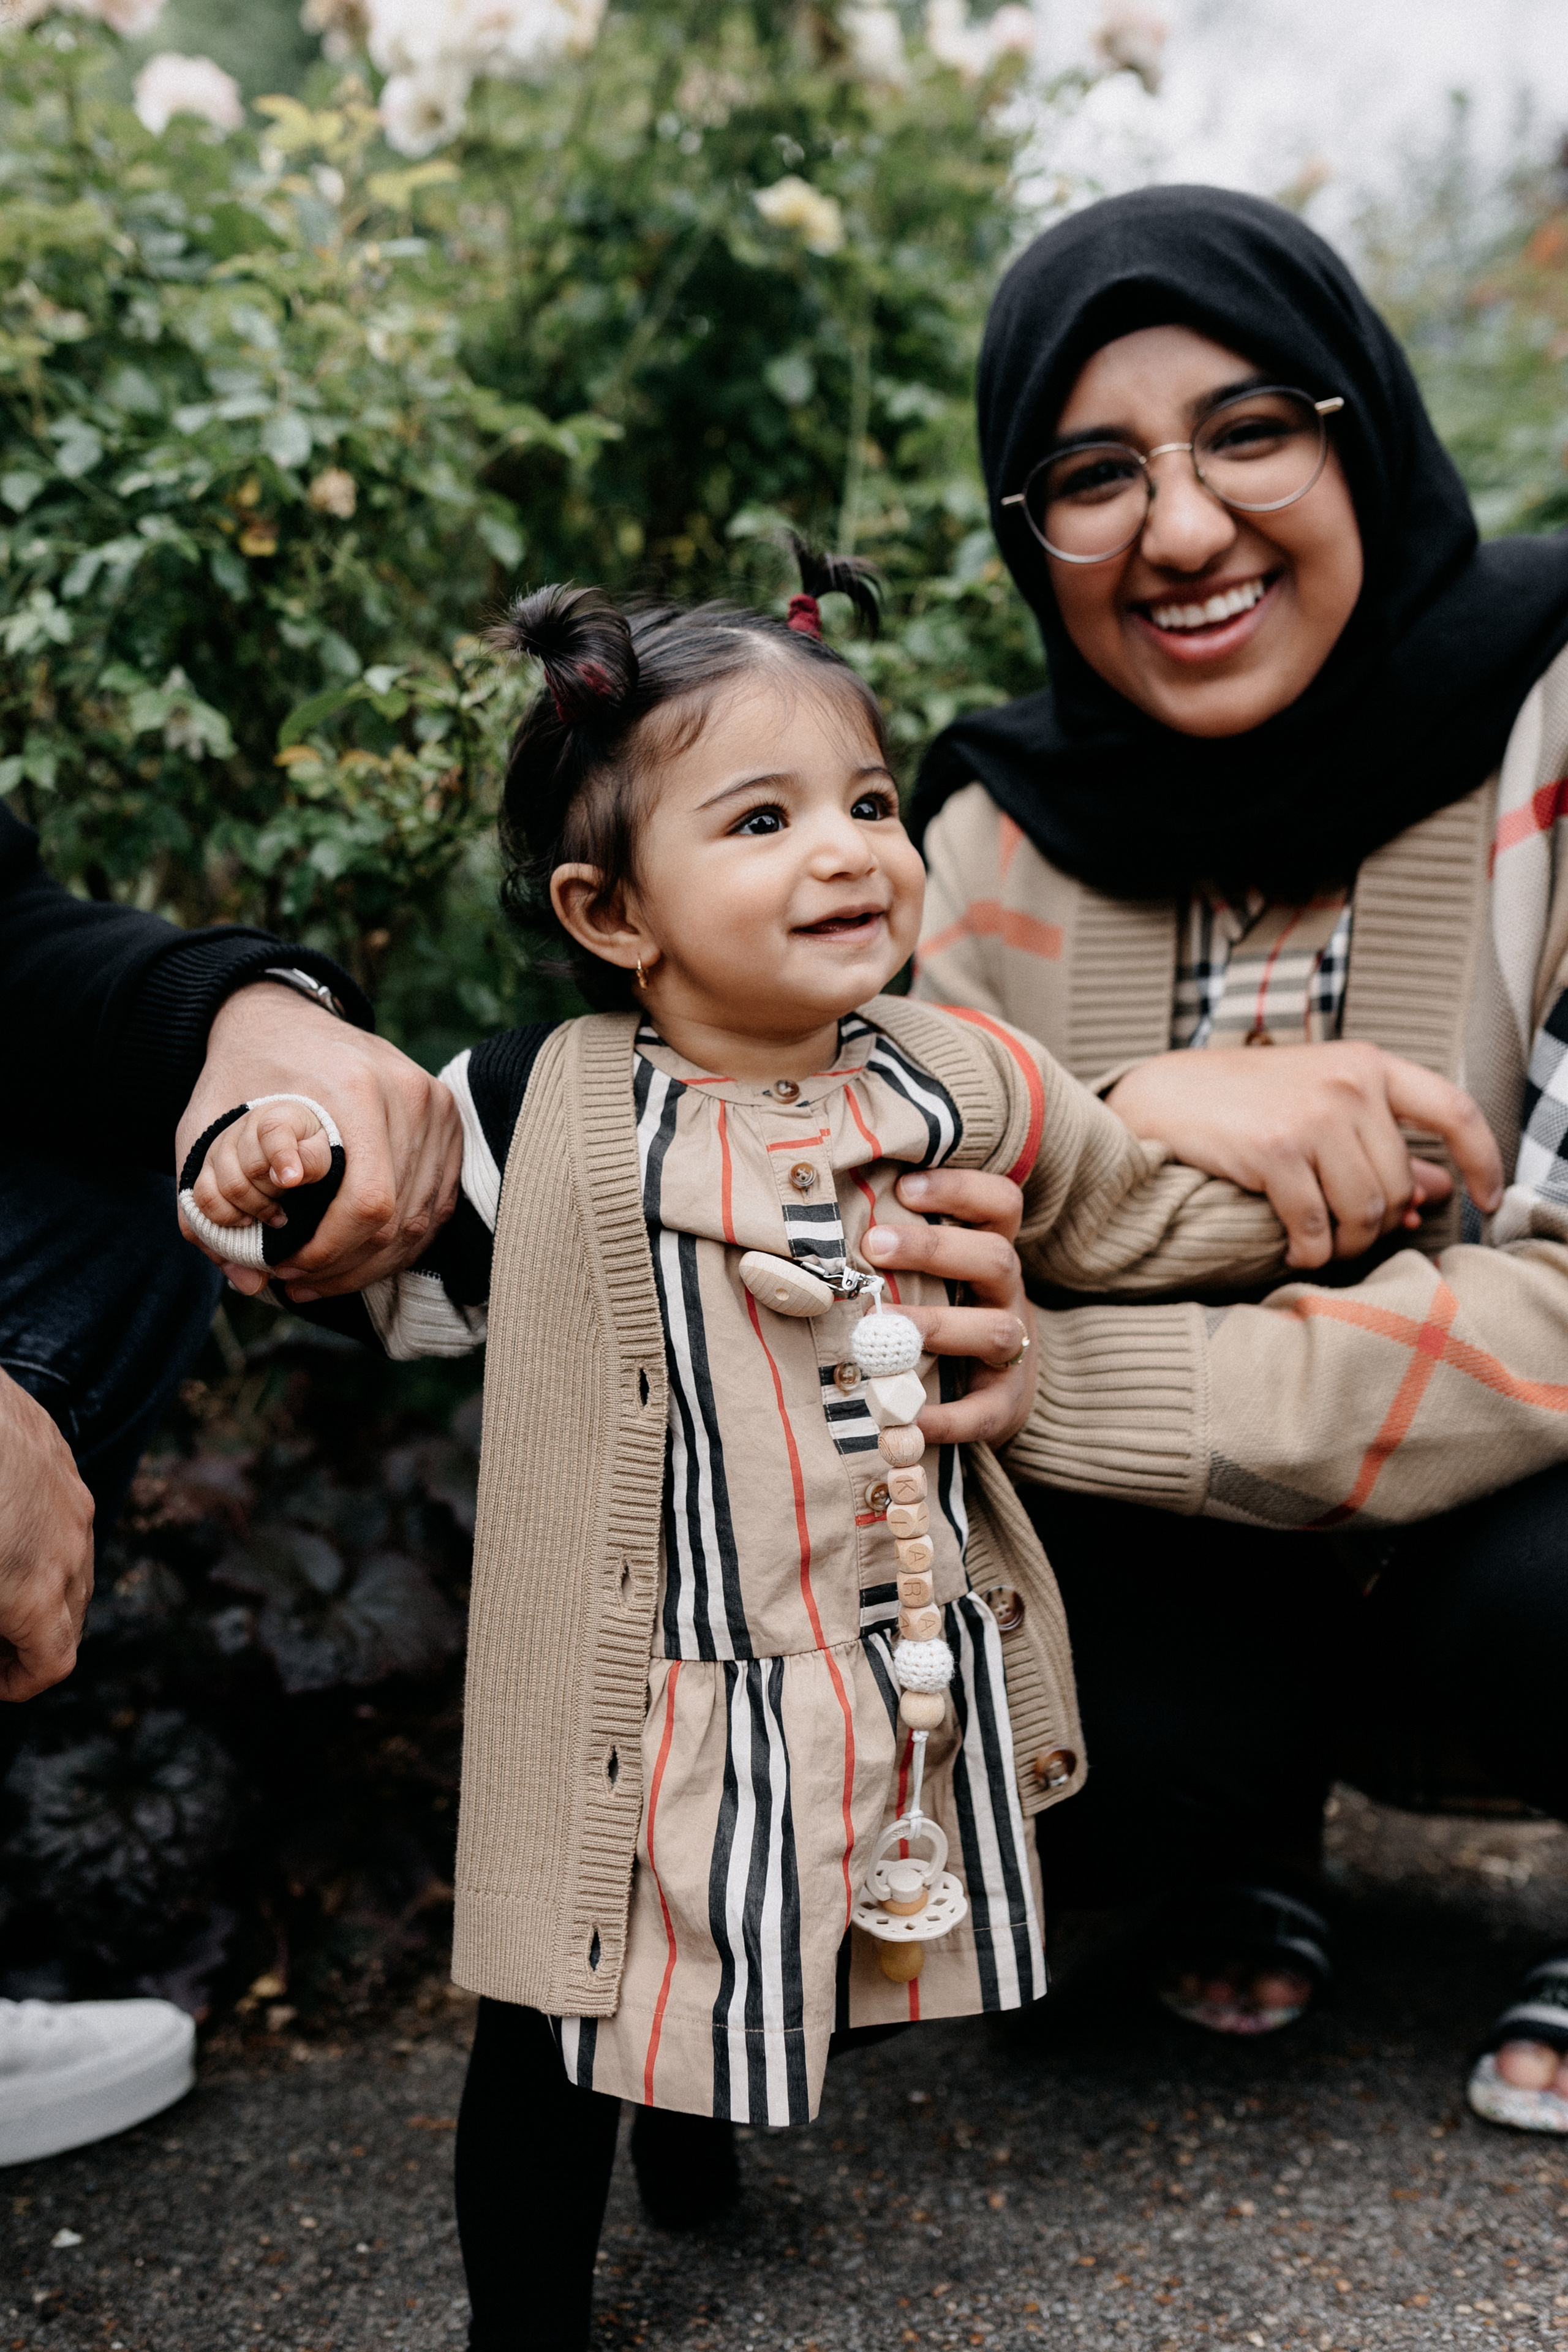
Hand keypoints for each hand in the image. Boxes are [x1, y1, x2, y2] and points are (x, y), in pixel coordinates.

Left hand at [0, 1367, 93, 1699]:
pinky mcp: (58, 1454)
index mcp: (35, 1595)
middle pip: (70, 1615)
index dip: (21, 1683)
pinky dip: (38, 1531)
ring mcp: (70, 1497)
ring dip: (41, 1581)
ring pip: (73, 1558)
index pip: (53, 1664)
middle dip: (32, 1636)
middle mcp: (69, 1549)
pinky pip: (63, 1509)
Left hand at [175, 983, 461, 1301]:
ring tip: (321, 1277)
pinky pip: (435, 1204)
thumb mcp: (207, 1127)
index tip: (287, 1268)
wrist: (280, 1016)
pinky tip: (358, 1254)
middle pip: (399, 1219)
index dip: (332, 1252)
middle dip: (347, 1266)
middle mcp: (410, 1095)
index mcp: (357, 1089)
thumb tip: (249, 1281)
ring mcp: (437, 1107)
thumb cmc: (243, 1073)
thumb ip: (210, 1208)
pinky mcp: (448, 1119)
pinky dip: (399, 1240)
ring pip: (422, 1219)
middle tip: (297, 1281)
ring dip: (373, 1261)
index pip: (369, 1203)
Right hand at [188, 1098, 332, 1231]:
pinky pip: (204, 1198)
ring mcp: (219, 1149)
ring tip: (275, 1215)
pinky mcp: (206, 1170)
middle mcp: (241, 1129)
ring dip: (254, 1209)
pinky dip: (224, 1217)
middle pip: (252, 1168)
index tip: (293, 1181)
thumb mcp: (323, 1148)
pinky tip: (247, 1221)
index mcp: (275, 1117)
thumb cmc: (308, 1148)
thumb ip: (313, 1159)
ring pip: (227, 1187)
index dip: (282, 1158)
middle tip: (289, 1202)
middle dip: (275, 1193)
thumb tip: (289, 1178)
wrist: (288, 1141)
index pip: (273, 1131)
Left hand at [862, 1170, 1033, 1449]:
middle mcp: (1009, 1295)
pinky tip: (904, 1419)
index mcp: (993, 1251)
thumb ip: (895, 1242)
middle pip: (996, 1259)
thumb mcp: (937, 1270)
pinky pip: (983, 1412)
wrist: (999, 1384)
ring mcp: (1014, 1350)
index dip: (960, 1189)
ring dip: (938, 1325)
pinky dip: (944, 1417)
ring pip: (996, 1330)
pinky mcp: (1005, 1403)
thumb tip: (816, 1213)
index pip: (1000, 1204)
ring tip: (884, 1328)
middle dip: (933, 1249)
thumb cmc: (947, 1309)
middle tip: (873, 1245)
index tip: (904, 1187)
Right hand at [1104, 1042, 1504, 1270]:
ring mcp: (1312, 1116)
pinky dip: (1309, 1252)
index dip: (1484, 1161)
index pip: (1454, 1111)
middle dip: (1379, 1224)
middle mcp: (1347, 1085)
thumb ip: (1381, 1142)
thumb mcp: (1320, 1103)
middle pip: (1399, 1184)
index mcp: (1365, 1064)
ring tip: (1319, 1244)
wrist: (1160, 1096)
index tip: (1486, 1199)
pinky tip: (1295, 1250)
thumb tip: (1439, 1190)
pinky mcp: (1274, 1151)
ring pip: (1363, 1212)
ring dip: (1344, 1244)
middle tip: (1346, 1234)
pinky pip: (1315, 1226)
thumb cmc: (1240, 1101)